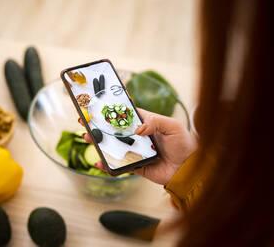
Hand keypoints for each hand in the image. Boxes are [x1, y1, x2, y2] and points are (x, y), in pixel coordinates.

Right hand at [79, 108, 197, 184]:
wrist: (189, 168)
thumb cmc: (184, 143)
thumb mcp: (172, 126)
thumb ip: (155, 122)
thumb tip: (138, 129)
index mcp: (145, 123)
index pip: (125, 114)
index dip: (111, 110)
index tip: (97, 106)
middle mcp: (137, 136)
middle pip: (114, 130)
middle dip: (98, 125)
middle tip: (84, 121)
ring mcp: (135, 151)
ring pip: (113, 146)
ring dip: (99, 142)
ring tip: (87, 137)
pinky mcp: (135, 165)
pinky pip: (119, 165)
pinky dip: (108, 164)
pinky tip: (99, 161)